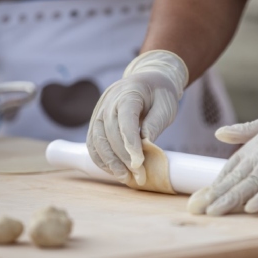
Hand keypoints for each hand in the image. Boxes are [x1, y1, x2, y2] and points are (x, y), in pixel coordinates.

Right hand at [87, 50, 187, 185]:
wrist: (147, 80)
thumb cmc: (159, 94)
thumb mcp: (165, 105)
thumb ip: (155, 123)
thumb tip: (145, 145)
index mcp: (128, 93)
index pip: (125, 120)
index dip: (130, 143)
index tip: (138, 163)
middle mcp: (108, 102)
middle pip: (109, 133)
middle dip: (122, 158)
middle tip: (137, 176)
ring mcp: (98, 111)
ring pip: (96, 140)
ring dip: (109, 162)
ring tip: (124, 177)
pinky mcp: (95, 122)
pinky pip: (92, 143)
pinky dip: (101, 158)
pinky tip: (113, 170)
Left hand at [187, 87, 257, 214]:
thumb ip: (244, 130)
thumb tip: (219, 133)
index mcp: (253, 148)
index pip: (228, 171)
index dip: (213, 186)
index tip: (197, 200)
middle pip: (233, 179)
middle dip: (213, 196)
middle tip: (194, 210)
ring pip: (250, 184)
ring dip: (231, 199)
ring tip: (213, 212)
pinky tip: (251, 208)